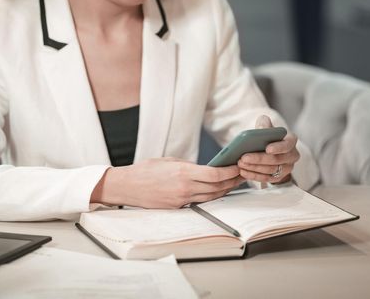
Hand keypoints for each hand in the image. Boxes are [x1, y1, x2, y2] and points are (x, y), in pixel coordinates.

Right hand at [92, 157, 242, 208]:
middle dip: (232, 181)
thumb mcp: (169, 161)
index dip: (230, 172)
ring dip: (224, 189)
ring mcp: (182, 200)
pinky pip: (200, 201)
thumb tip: (205, 168)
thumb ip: (188, 165)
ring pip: (211, 196)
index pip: (215, 175)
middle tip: (242, 174)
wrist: (127, 186)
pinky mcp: (178, 207)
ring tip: (233, 182)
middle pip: (217, 187)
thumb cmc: (145, 170)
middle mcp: (185, 188)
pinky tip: (216, 190)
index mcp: (183, 173)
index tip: (238, 166)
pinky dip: (211, 195)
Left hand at [237, 115, 299, 183]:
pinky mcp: (279, 177)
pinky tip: (243, 171)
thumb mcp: (267, 127)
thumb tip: (261, 128)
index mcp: (291, 141)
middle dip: (259, 159)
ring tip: (241, 163)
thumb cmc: (269, 137)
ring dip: (254, 167)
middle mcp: (292, 155)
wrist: (270, 150)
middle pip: (276, 159)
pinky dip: (254, 175)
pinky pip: (266, 178)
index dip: (278, 147)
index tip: (267, 149)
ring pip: (270, 170)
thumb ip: (264, 124)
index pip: (288, 144)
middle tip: (244, 157)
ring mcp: (286, 168)